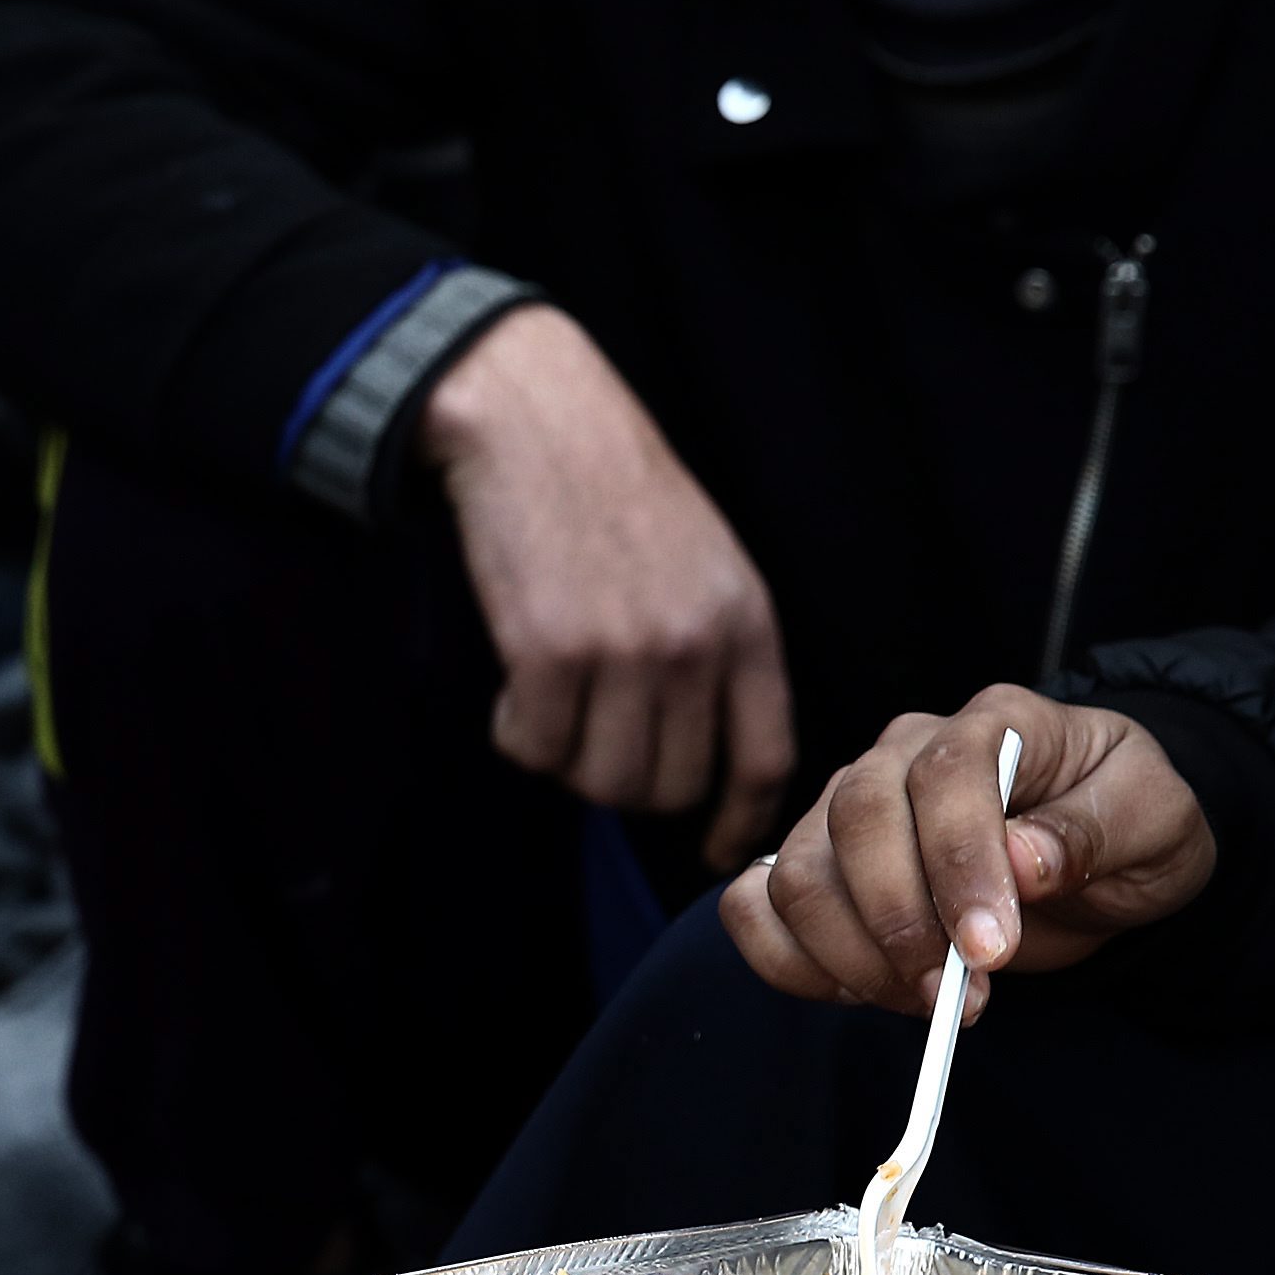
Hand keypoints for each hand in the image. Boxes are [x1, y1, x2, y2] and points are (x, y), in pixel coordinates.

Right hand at [423, 306, 795, 867]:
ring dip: (565, 759)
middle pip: (668, 786)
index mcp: (746, 625)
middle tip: (590, 735)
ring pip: (600, 779)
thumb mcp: (705, 566)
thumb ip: (715, 655)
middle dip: (624, 781)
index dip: (736, 820)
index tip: (709, 849)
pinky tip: (513, 684)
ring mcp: (622, 652)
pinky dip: (515, 731)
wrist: (539, 426)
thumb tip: (698, 761)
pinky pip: (532, 747)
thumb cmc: (616, 496)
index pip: (761, 759)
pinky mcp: (546, 651)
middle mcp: (694, 646)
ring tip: (549, 702)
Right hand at [720, 686, 1215, 1019]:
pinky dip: (787, 961)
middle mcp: (898, 755)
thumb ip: (1093, 831)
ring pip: (795, 875)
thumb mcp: (1153, 821)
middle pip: (852, 822)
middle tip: (957, 999)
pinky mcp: (812, 867)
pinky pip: (752, 908)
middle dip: (898, 924)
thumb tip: (1022, 859)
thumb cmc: (1123, 826)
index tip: (991, 949)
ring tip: (929, 1002)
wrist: (1096, 858)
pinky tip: (858, 989)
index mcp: (991, 724)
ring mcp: (841, 810)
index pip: (943, 775)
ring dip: (852, 957)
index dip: (956, 863)